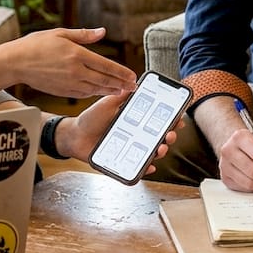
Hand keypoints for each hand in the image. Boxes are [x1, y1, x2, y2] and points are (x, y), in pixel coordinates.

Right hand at [3, 28, 136, 97]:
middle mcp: (75, 70)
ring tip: (121, 91)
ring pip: (95, 89)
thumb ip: (84, 35)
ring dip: (110, 90)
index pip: (106, 65)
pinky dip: (94, 93)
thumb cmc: (36, 44)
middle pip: (104, 80)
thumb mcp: (60, 33)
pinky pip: (83, 94)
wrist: (16, 62)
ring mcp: (69, 83)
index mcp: (77, 54)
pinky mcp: (62, 91)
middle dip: (121, 84)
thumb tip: (102, 32)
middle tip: (133, 87)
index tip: (133, 76)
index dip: (121, 72)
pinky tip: (101, 91)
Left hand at [58, 92, 181, 175]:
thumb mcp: (106, 104)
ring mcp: (131, 149)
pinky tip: (150, 165)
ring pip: (152, 152)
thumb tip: (133, 84)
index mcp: (135, 121)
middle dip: (169, 136)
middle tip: (170, 134)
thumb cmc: (90, 119)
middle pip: (159, 137)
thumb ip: (119, 96)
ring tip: (160, 149)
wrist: (74, 136)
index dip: (171, 119)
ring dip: (161, 151)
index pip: (158, 120)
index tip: (178, 118)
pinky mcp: (123, 162)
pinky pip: (138, 167)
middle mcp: (136, 135)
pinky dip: (146, 168)